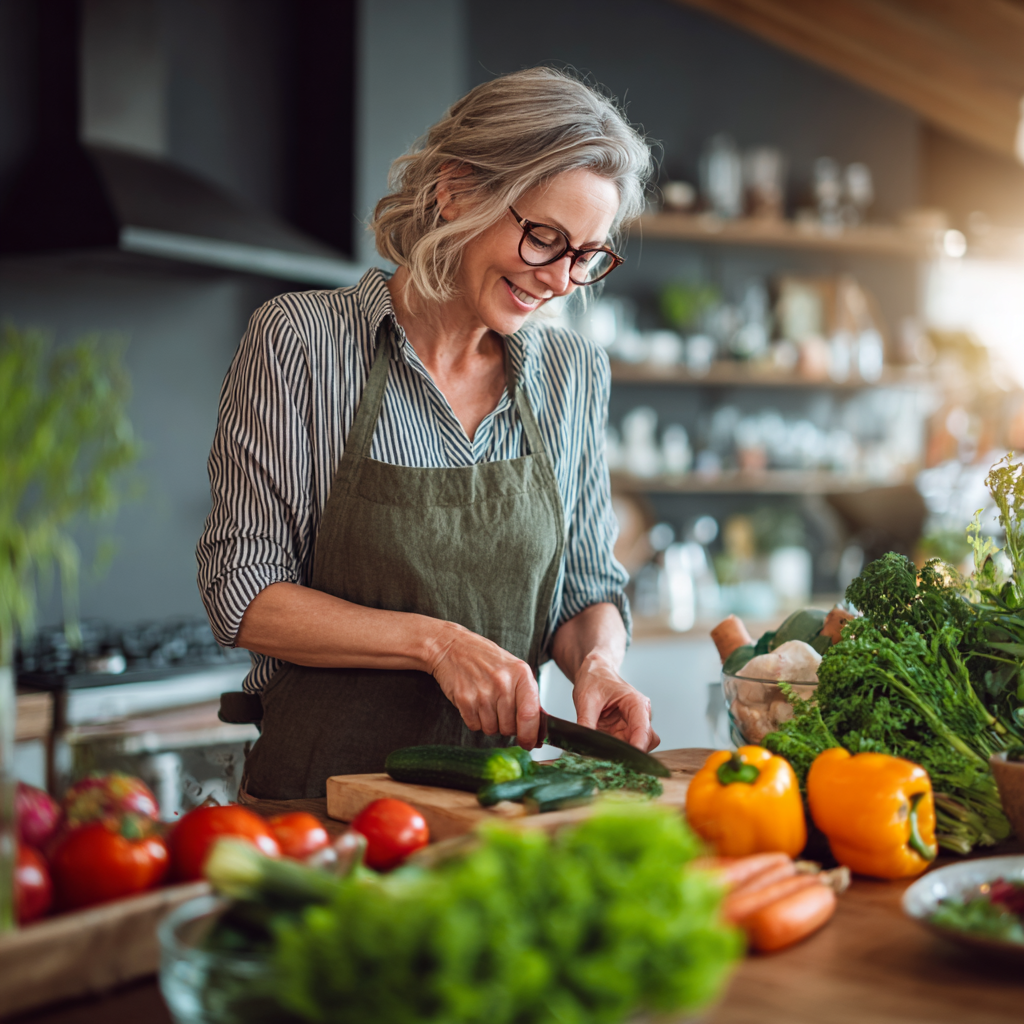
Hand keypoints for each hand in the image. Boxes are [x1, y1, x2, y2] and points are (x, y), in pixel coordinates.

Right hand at [428, 623, 541, 747]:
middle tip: (500, 711)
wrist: (453, 647)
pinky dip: (474, 720)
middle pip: (510, 727)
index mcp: (521, 674)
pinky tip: (474, 703)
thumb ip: (528, 696)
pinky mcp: (464, 699)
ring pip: (492, 729)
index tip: (528, 743)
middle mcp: (502, 683)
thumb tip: (539, 729)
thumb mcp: (514, 669)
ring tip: (485, 703)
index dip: (530, 735)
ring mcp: (482, 691)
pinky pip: (474, 726)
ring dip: (489, 723)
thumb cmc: (486, 659)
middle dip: (506, 727)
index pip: (530, 714)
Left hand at [572, 653, 659, 751]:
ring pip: (636, 747)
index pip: (643, 729)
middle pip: (646, 741)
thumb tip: (583, 742)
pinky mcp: (624, 732)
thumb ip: (586, 721)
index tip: (628, 759)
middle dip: (631, 752)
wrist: (593, 673)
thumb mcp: (586, 699)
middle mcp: (639, 715)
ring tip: (602, 753)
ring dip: (622, 753)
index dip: (638, 746)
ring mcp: (632, 725)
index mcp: (636, 703)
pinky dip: (614, 751)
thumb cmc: (594, 679)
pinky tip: (602, 750)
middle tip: (611, 759)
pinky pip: (624, 747)